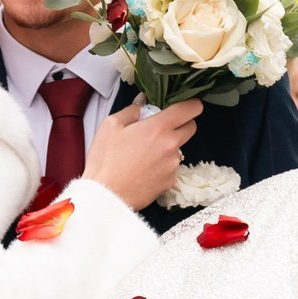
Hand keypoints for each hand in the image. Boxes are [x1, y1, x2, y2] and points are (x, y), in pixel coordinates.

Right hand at [82, 100, 203, 211]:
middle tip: (162, 127)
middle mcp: (171, 145)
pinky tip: (145, 169)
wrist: (106, 195)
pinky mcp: (170, 181)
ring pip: (180, 149)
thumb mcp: (110, 125)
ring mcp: (173, 165)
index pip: (189, 109)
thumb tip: (142, 103)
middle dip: (181, 124)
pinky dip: (163, 165)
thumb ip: (131, 110)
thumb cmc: (105, 161)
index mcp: (158, 127)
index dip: (191, 104)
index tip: (187, 105)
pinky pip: (172, 167)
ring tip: (145, 153)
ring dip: (169, 147)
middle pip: (191, 127)